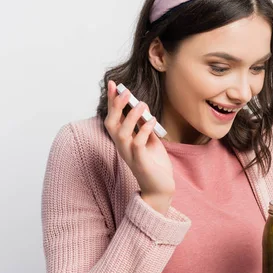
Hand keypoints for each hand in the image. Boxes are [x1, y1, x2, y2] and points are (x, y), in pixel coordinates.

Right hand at [104, 80, 174, 208]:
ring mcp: (130, 155)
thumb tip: (141, 106)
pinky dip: (143, 131)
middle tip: (126, 92)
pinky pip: (138, 145)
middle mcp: (122, 147)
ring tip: (142, 104)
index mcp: (123, 141)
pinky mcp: (141, 163)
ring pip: (122, 134)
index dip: (112, 102)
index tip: (113, 84)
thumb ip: (144, 125)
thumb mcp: (149, 140)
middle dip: (116, 107)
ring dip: (131, 117)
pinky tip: (152, 121)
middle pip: (111, 124)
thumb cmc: (154, 164)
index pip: (113, 118)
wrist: (161, 188)